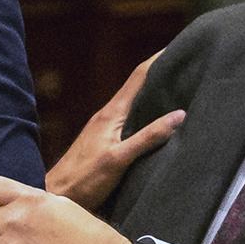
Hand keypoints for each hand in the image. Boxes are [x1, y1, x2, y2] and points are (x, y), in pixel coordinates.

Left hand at [44, 52, 184, 210]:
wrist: (57, 196)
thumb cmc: (85, 179)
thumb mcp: (120, 158)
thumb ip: (148, 137)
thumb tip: (179, 114)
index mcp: (111, 113)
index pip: (139, 76)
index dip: (159, 59)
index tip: (180, 47)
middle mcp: (108, 114)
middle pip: (139, 86)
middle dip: (161, 73)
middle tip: (187, 64)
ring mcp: (106, 127)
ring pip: (135, 102)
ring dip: (155, 92)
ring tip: (180, 86)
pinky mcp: (106, 140)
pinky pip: (131, 118)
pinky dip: (147, 111)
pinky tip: (158, 119)